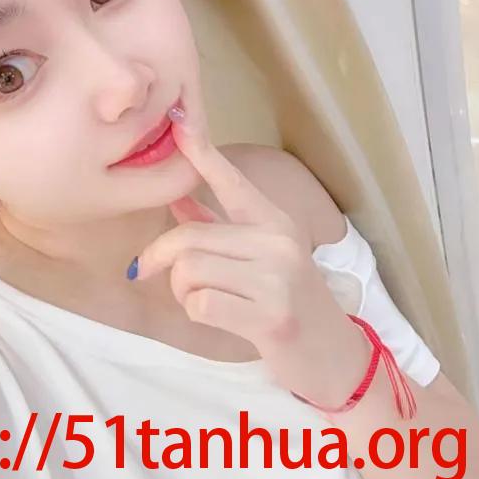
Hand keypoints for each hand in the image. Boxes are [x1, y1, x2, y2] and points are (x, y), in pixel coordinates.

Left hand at [134, 88, 371, 408]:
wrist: (332, 355)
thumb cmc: (288, 300)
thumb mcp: (260, 256)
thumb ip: (216, 225)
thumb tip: (176, 196)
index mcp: (274, 221)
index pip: (231, 181)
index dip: (202, 153)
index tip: (179, 122)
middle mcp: (278, 241)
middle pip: (189, 236)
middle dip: (160, 256)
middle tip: (146, 270)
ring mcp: (278, 278)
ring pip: (190, 270)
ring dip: (180, 289)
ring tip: (201, 298)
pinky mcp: (272, 316)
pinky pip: (201, 304)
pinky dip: (194, 312)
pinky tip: (215, 316)